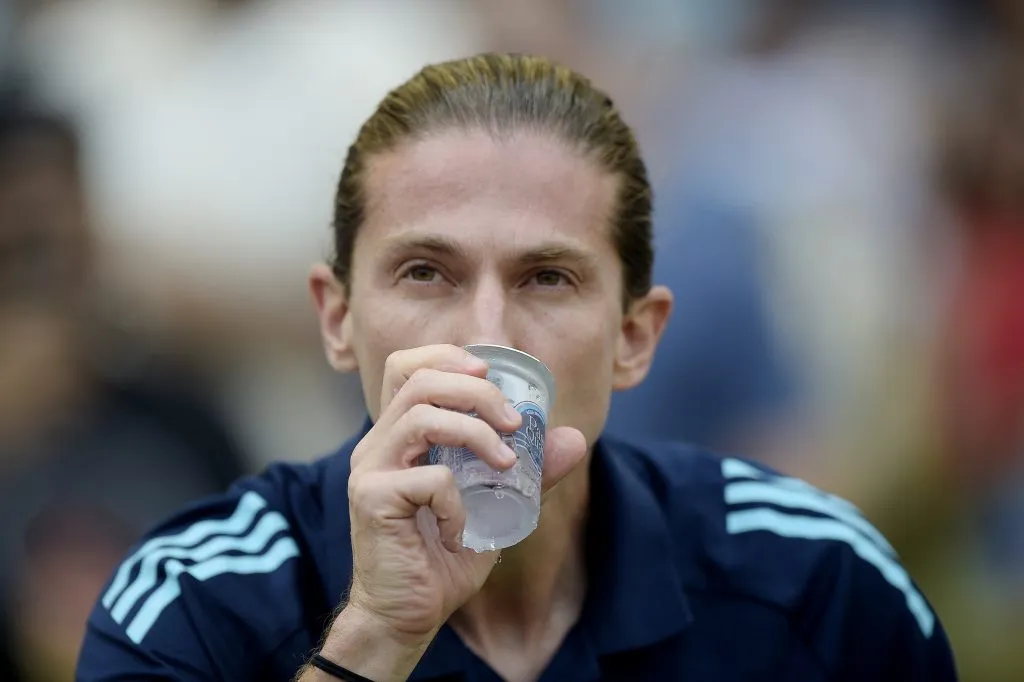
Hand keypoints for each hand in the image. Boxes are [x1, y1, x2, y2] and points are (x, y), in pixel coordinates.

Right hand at [344, 344, 586, 639]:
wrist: (408, 615)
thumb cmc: (444, 557)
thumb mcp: (497, 506)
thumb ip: (530, 473)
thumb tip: (573, 439)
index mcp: (398, 435)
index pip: (407, 367)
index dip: (447, 356)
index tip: (490, 377)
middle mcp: (378, 444)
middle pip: (418, 379)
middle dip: (478, 393)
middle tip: (514, 424)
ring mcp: (369, 469)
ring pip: (421, 416)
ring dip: (476, 434)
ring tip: (506, 464)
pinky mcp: (370, 499)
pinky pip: (428, 477)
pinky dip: (457, 500)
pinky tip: (459, 530)